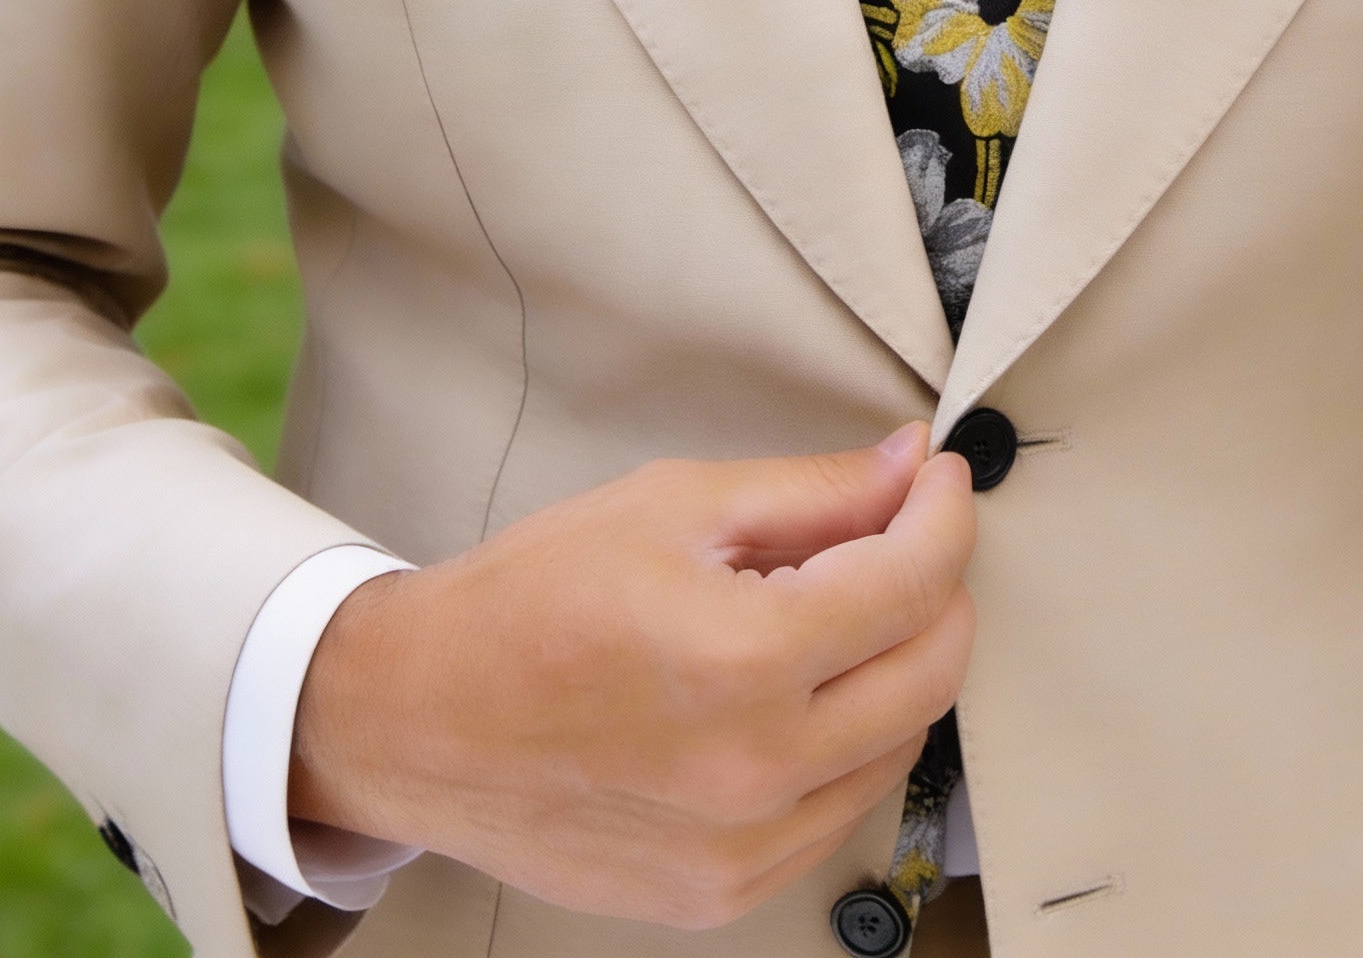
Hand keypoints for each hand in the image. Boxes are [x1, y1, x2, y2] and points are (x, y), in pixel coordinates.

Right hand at [289, 425, 975, 929]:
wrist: (416, 720)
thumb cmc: (529, 601)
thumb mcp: (673, 506)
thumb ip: (812, 491)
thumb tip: (910, 468)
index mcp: (742, 658)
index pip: (913, 582)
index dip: (945, 514)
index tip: (940, 481)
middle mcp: (755, 769)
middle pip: (931, 671)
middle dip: (939, 586)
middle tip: (906, 533)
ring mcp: (741, 849)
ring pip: (898, 746)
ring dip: (898, 666)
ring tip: (839, 610)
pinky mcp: (721, 893)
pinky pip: (839, 812)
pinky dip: (849, 742)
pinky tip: (802, 692)